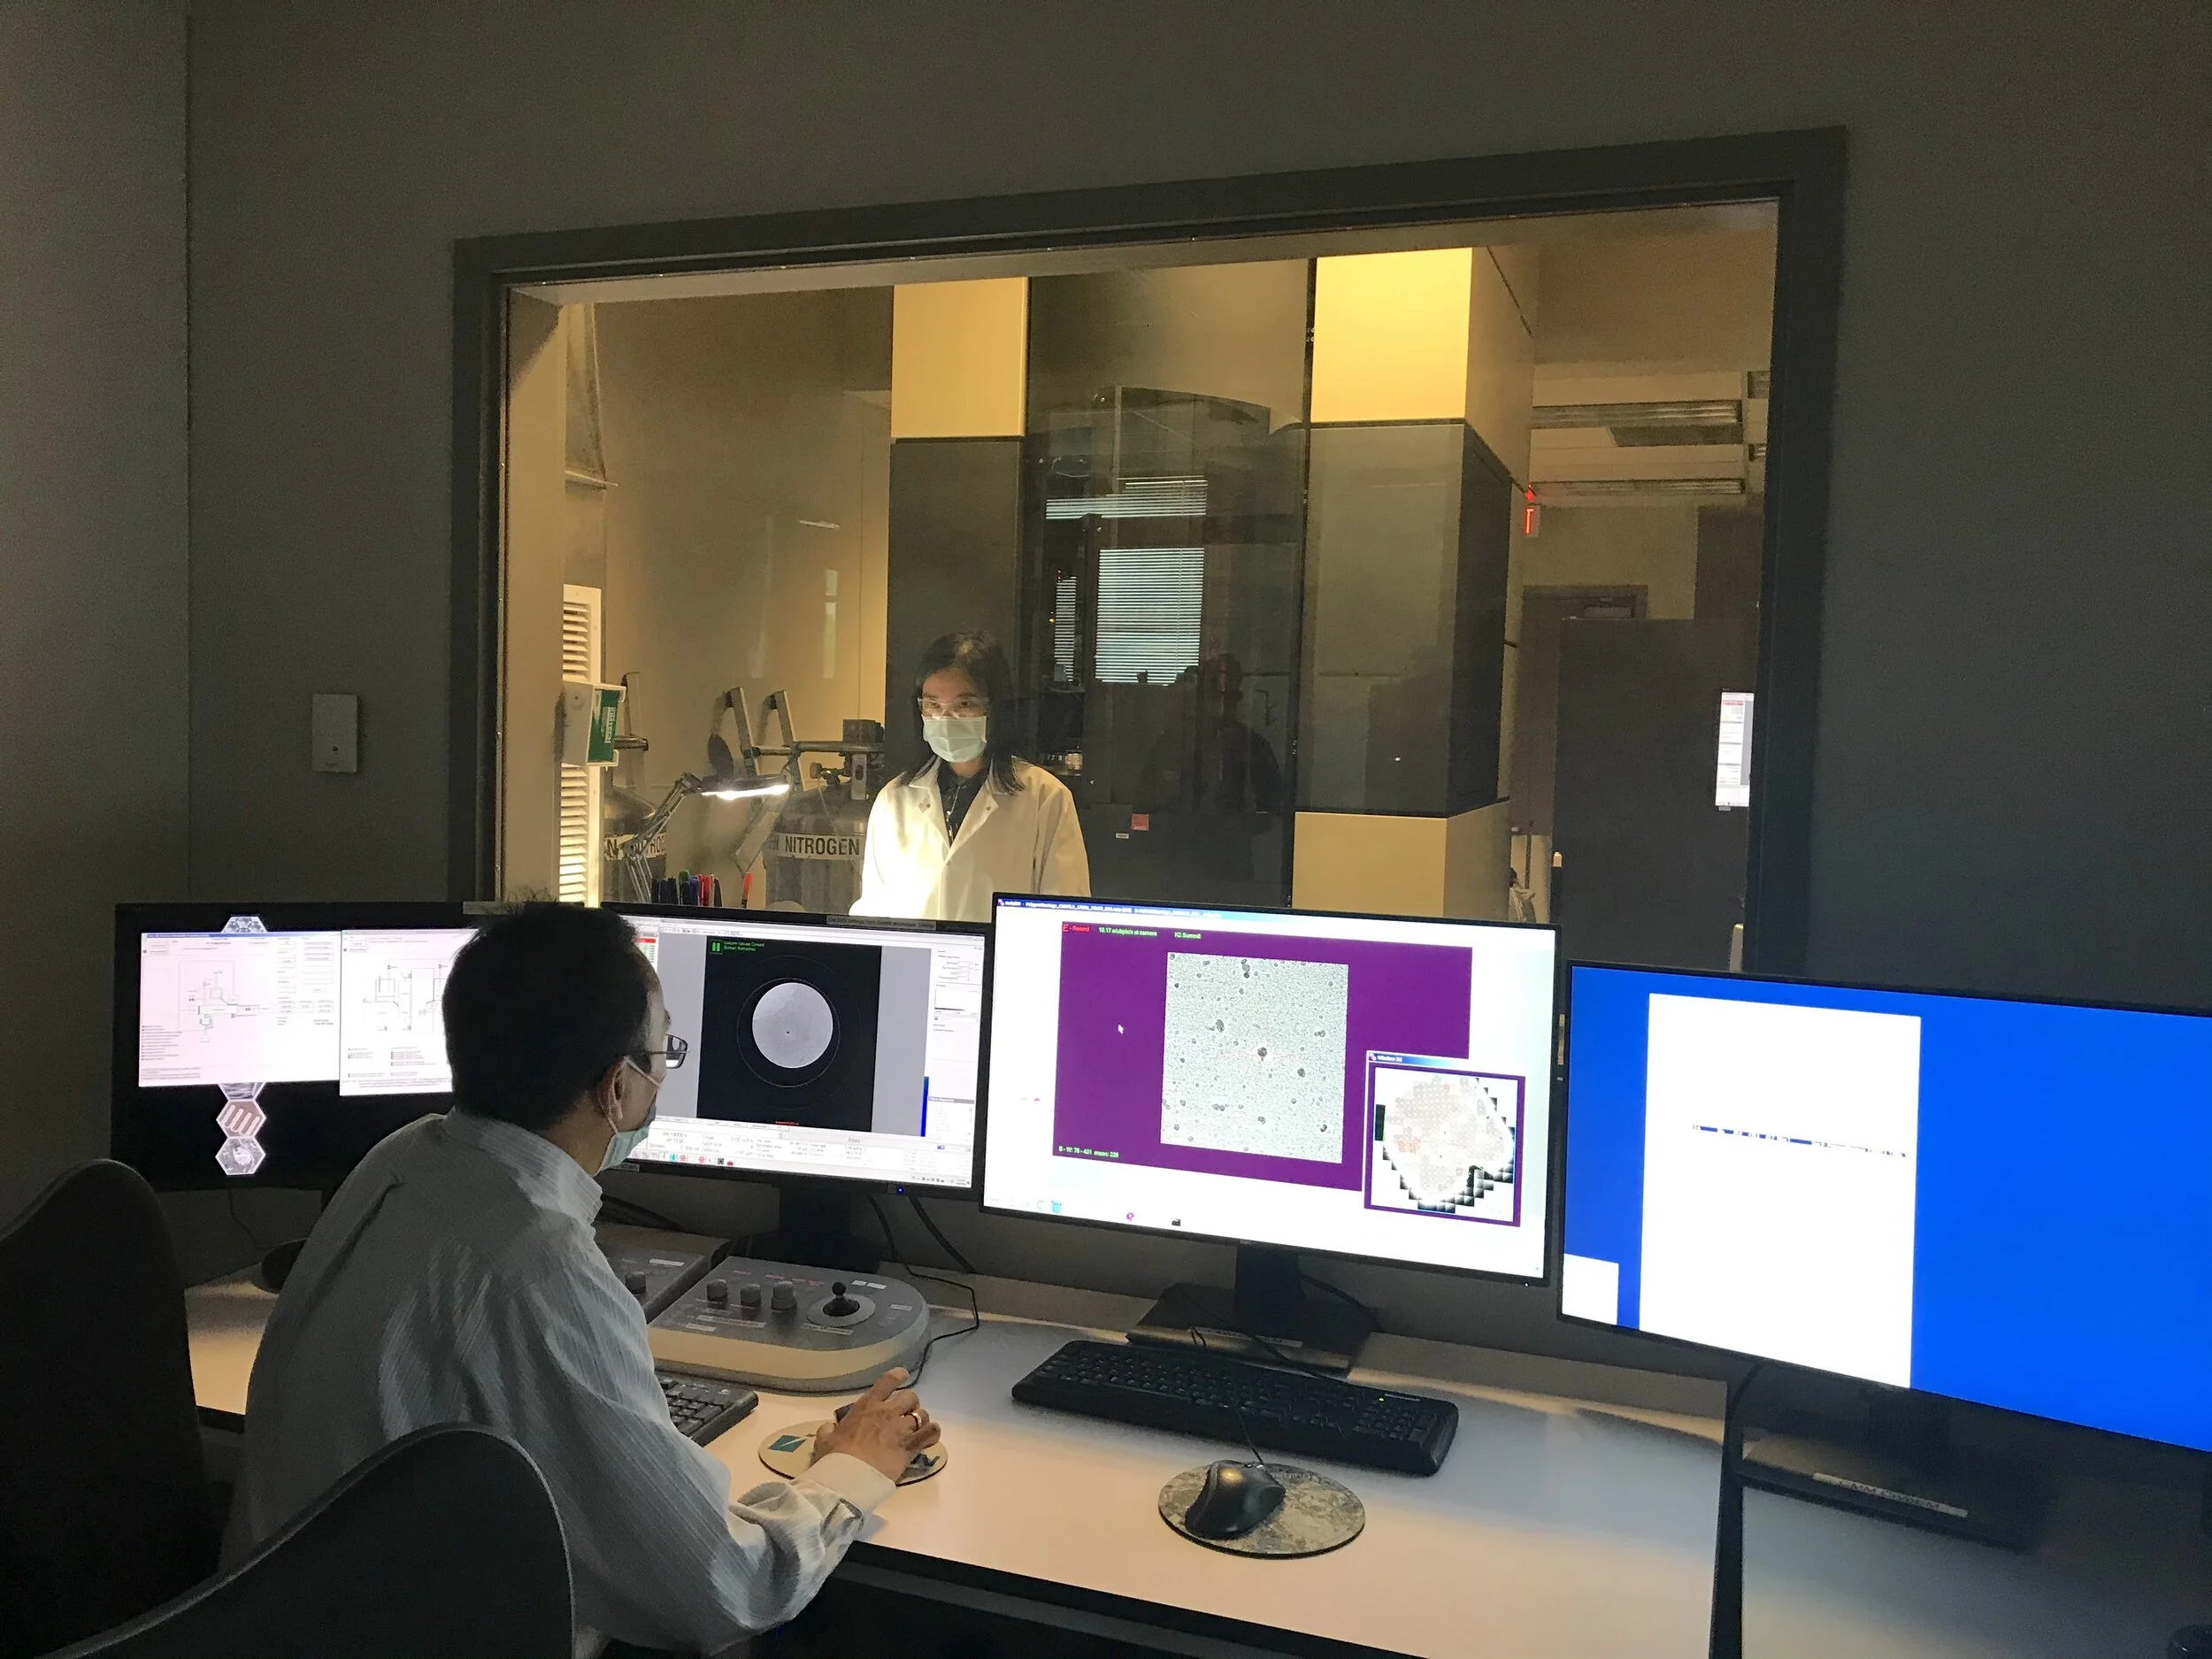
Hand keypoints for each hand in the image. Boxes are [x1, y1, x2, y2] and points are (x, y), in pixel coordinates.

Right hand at [813, 1367, 939, 1482]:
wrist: (849, 1476)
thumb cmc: (834, 1457)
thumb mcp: (824, 1441)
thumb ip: (827, 1431)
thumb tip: (828, 1428)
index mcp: (866, 1406)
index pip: (887, 1381)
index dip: (898, 1376)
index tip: (903, 1375)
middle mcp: (887, 1412)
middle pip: (910, 1397)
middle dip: (911, 1404)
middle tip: (906, 1415)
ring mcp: (900, 1427)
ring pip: (922, 1414)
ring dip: (921, 1421)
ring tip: (917, 1430)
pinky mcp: (910, 1446)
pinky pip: (931, 1433)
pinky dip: (932, 1434)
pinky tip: (930, 1438)